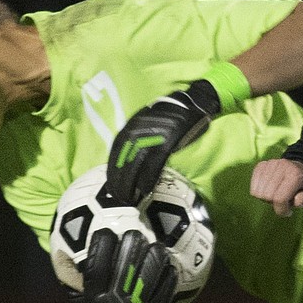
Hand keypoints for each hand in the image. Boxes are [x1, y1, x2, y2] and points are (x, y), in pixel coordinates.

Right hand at [79, 228, 177, 302]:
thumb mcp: (81, 300)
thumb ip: (75, 278)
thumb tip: (68, 249)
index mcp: (94, 299)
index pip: (95, 267)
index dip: (101, 246)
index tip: (106, 231)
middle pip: (125, 268)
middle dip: (131, 246)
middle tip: (135, 233)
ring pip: (148, 278)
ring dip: (153, 258)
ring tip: (155, 246)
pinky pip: (165, 292)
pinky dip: (168, 276)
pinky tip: (168, 265)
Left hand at [106, 84, 216, 205]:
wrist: (190, 104)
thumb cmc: (168, 116)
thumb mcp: (146, 123)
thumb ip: (135, 139)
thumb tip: (127, 160)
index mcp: (130, 128)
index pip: (115, 153)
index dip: (112, 172)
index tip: (111, 186)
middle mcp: (137, 132)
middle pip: (123, 162)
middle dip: (119, 182)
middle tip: (119, 197)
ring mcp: (152, 138)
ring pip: (135, 165)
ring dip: (130, 184)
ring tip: (130, 198)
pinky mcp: (166, 143)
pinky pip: (153, 165)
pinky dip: (148, 179)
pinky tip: (145, 190)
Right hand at [250, 158, 302, 216]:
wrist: (301, 169)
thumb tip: (294, 200)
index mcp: (295, 175)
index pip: (280, 198)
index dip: (281, 210)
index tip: (288, 212)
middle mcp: (282, 166)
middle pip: (267, 195)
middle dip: (274, 203)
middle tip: (283, 200)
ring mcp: (270, 164)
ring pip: (257, 192)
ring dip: (266, 198)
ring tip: (277, 194)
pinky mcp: (262, 165)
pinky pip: (253, 185)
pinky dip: (259, 191)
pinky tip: (270, 189)